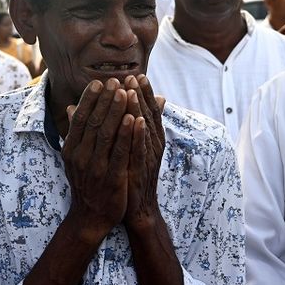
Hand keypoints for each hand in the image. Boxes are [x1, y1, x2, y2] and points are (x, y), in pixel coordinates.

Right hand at [62, 78, 134, 239]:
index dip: (90, 99)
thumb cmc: (86, 183)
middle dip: (106, 100)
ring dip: (116, 111)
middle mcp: (80, 156)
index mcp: (71, 149)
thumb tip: (71, 107)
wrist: (91, 217)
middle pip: (94, 122)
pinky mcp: (111, 178)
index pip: (81, 118)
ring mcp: (95, 167)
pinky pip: (120, 152)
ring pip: (106, 134)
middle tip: (116, 81)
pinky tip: (134, 119)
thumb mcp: (75, 157)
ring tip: (126, 92)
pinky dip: (126, 134)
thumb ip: (75, 132)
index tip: (100, 82)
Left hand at [123, 75, 165, 228]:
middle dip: (140, 95)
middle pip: (148, 116)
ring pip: (144, 130)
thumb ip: (133, 127)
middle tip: (133, 76)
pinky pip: (140, 150)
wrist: (136, 209)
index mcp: (149, 139)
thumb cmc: (133, 175)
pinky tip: (136, 121)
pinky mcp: (139, 171)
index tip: (136, 75)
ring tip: (132, 90)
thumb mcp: (134, 148)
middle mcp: (152, 146)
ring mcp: (147, 158)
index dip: (143, 94)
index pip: (148, 112)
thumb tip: (135, 108)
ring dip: (139, 109)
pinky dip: (139, 135)